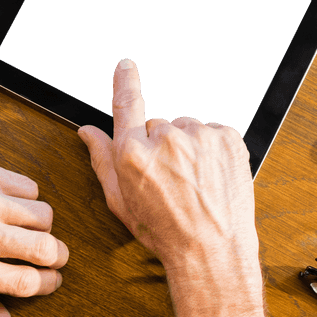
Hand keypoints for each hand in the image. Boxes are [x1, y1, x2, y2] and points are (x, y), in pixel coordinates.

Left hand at [0, 154, 68, 316]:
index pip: (27, 282)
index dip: (48, 284)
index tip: (51, 280)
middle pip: (45, 248)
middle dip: (58, 256)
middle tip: (54, 256)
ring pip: (43, 215)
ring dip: (43, 226)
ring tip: (29, 229)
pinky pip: (29, 187)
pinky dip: (28, 198)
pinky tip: (13, 205)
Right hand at [77, 59, 258, 273]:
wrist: (213, 251)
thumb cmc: (165, 232)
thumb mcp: (121, 202)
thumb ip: (102, 160)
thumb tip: (88, 132)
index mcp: (133, 154)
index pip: (126, 105)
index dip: (125, 82)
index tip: (125, 65)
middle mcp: (166, 139)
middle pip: (158, 126)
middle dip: (161, 146)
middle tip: (171, 180)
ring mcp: (200, 136)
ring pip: (187, 129)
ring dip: (188, 148)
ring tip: (194, 183)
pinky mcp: (227, 138)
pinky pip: (212, 133)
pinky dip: (211, 150)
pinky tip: (210, 177)